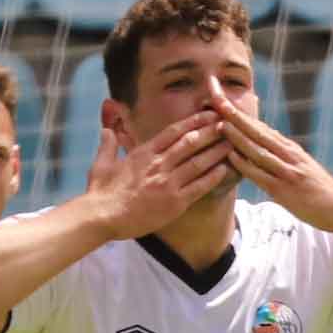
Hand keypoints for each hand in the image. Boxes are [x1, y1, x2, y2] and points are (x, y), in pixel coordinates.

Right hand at [82, 109, 235, 241]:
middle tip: (227, 123)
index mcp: (144, 153)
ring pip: (198, 163)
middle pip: (190, 142)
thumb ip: (108, 145)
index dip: (193, 121)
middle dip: (211, 131)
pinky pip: (199, 187)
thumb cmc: (100, 193)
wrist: (101, 217)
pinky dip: (212, 177)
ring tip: (232, 143)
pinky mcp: (174, 202)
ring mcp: (168, 183)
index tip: (208, 114)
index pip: (174, 132)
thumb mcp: (101, 164)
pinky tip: (225, 170)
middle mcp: (158, 164)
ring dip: (216, 151)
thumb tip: (106, 130)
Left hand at [218, 104, 332, 230]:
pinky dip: (245, 163)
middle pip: (257, 131)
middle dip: (236, 116)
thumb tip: (268, 143)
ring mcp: (287, 171)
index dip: (241, 115)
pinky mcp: (285, 189)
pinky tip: (231, 155)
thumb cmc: (321, 191)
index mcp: (290, 149)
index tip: (224, 102)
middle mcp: (288, 155)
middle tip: (217, 100)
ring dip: (238, 136)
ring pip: (258, 149)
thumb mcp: (303, 167)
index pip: (261, 128)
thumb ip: (284, 156)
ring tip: (220, 123)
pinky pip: (261, 174)